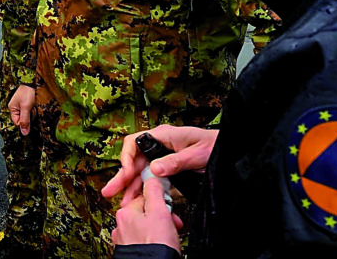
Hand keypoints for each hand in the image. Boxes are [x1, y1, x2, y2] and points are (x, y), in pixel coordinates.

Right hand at [8, 84, 34, 135]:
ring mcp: (22, 105)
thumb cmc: (28, 92)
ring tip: (34, 106)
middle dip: (29, 116)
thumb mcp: (26, 108)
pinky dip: (34, 109)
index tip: (30, 116)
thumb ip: (25, 120)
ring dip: (33, 112)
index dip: (24, 122)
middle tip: (32, 109)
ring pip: (28, 115)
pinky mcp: (28, 103)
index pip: (18, 123)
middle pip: (23, 119)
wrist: (34, 81)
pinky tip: (36, 104)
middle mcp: (16, 107)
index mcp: (12, 108)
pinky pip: (31, 111)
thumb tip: (24, 133)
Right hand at [101, 125, 216, 205]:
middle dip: (122, 176)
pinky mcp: (167, 167)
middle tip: (109, 190)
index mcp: (162, 135)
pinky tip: (138, 199)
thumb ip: (175, 162)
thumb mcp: (196, 154)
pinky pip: (151, 178)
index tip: (126, 173)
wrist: (227, 150)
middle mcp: (158, 144)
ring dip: (131, 186)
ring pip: (140, 171)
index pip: (134, 142)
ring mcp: (162, 156)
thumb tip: (154, 169)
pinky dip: (144, 189)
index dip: (127, 157)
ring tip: (122, 201)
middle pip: (134, 160)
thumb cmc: (214, 146)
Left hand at [111, 176, 181, 250]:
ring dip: (159, 229)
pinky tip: (162, 245)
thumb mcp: (160, 212)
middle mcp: (120, 225)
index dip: (161, 201)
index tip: (170, 207)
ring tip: (170, 237)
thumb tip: (151, 176)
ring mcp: (124, 240)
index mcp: (125, 212)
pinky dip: (152, 240)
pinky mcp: (129, 252)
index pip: (144, 197)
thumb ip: (154, 191)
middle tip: (173, 223)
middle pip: (144, 212)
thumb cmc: (157, 246)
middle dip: (161, 216)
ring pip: (144, 227)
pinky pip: (142, 240)